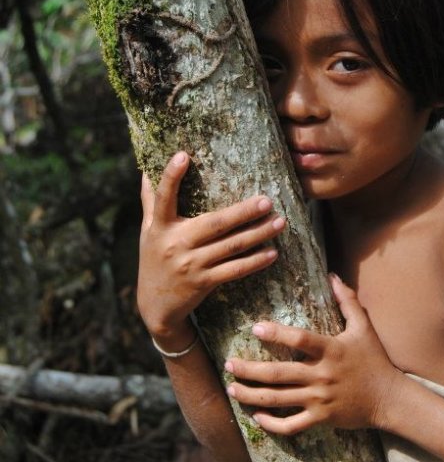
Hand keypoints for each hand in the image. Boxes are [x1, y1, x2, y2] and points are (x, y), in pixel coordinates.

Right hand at [137, 152, 284, 341]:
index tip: (183, 155)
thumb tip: (146, 171)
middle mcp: (175, 244)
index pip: (163, 198)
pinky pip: (234, 270)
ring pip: (230, 247)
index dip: (171, 177)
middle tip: (267, 201)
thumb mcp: (148, 231)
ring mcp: (190, 265)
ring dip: (257, 234)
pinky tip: (272, 253)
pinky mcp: (203, 283)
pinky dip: (254, 262)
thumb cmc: (153, 259)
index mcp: (160, 227)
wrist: (154, 307)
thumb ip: (151, 201)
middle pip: (214, 224)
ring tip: (279, 222)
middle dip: (242, 212)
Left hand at [225, 274, 401, 434]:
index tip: (255, 328)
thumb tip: (332, 275)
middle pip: (278, 374)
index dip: (276, 333)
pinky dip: (271, 424)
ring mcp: (320, 399)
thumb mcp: (363, 327)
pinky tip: (257, 416)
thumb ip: (347, 300)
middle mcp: (322, 375)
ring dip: (251, 395)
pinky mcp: (321, 419)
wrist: (390, 399)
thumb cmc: (375, 360)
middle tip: (228, 364)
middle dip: (249, 370)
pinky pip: (291, 426)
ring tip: (233, 388)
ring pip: (278, 400)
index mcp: (331, 350)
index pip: (300, 339)